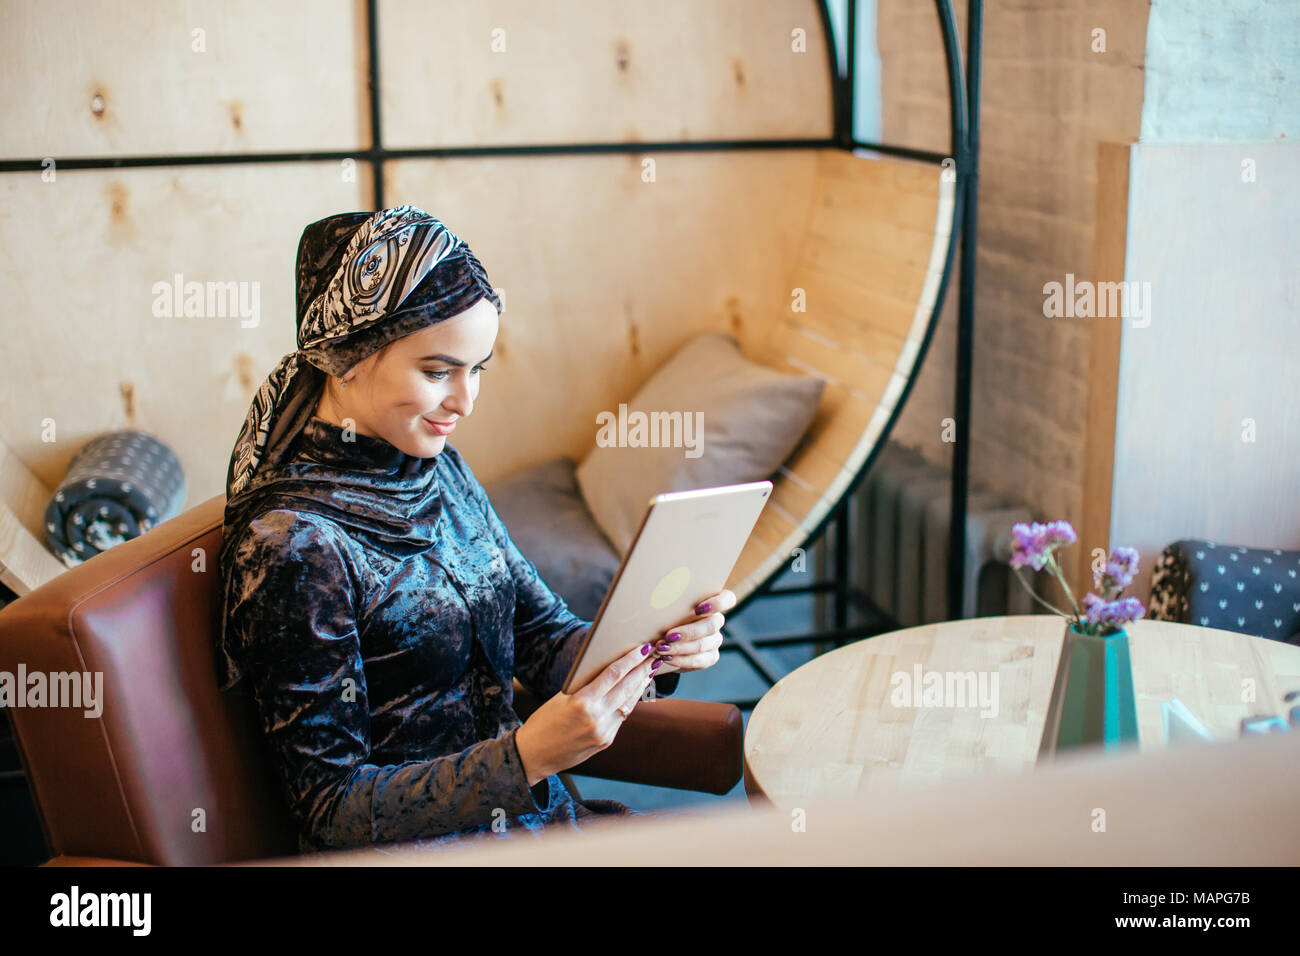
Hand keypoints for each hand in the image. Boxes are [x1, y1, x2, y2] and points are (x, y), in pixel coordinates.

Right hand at [514, 641, 659, 785]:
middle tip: (655, 655)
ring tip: (649, 670)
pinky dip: (629, 701)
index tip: (643, 648)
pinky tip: (634, 691)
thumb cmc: (543, 722)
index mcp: (582, 703)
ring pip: (628, 703)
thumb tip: (610, 670)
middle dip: (642, 670)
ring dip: (640, 685)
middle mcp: (596, 718)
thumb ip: (586, 686)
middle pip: (626, 687)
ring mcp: (603, 732)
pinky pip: (622, 717)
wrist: (534, 755)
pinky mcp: (606, 741)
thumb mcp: (561, 698)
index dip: (631, 659)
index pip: (613, 675)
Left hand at [650, 588, 735, 673]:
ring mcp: (714, 640)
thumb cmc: (662, 613)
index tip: (697, 609)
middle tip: (669, 635)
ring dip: (681, 648)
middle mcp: (715, 621)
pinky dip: (681, 660)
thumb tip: (655, 591)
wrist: (660, 637)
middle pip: (712, 625)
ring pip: (703, 645)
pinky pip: (699, 661)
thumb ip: (668, 596)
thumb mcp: (664, 602)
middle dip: (689, 632)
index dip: (718, 604)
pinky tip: (667, 658)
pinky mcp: (709, 657)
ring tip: (661, 648)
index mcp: (711, 602)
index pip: (727, 599)